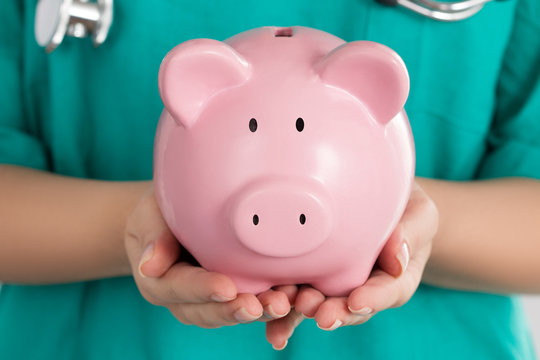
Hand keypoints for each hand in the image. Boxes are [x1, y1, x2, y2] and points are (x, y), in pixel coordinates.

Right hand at [124, 184, 293, 328]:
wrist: (176, 213)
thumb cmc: (162, 209)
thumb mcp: (150, 213)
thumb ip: (154, 235)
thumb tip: (149, 266)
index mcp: (160, 280)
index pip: (179, 287)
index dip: (202, 289)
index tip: (226, 287)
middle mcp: (185, 298)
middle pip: (207, 310)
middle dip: (234, 310)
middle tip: (260, 306)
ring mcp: (210, 299)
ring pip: (232, 313)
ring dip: (259, 312)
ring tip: (284, 304)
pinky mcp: (234, 294)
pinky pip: (252, 305)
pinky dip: (271, 309)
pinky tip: (295, 303)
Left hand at [270, 181, 437, 344]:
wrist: (378, 199)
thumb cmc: (404, 208)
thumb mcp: (418, 214)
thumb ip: (412, 233)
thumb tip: (398, 259)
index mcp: (394, 278)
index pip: (388, 291)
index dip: (373, 298)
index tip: (357, 300)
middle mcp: (362, 287)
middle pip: (349, 306)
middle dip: (335, 311)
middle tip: (321, 314)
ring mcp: (333, 285)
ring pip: (318, 304)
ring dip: (304, 312)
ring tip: (292, 307)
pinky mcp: (307, 277)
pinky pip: (293, 297)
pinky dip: (281, 314)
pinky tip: (272, 330)